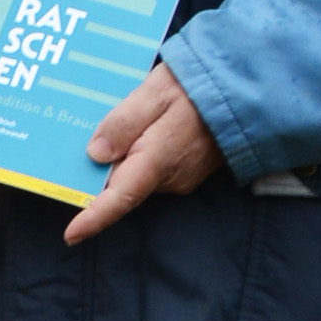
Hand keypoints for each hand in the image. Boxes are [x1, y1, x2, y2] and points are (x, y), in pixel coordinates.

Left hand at [65, 62, 221, 244]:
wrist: (249, 87)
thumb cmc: (201, 85)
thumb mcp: (156, 92)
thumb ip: (124, 122)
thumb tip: (96, 154)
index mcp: (158, 160)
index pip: (121, 197)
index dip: (94, 218)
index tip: (71, 235)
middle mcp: (170, 177)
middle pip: (121, 183)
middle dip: (98, 169)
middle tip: (81, 138)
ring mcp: (182, 175)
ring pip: (136, 172)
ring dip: (122, 154)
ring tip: (121, 120)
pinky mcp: (189, 168)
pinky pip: (152, 165)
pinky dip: (140, 150)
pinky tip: (141, 125)